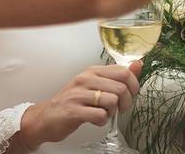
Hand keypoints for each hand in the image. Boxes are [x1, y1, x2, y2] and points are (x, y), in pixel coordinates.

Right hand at [19, 62, 141, 147]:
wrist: (46, 117)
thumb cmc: (73, 101)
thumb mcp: (95, 84)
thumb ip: (117, 76)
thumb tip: (138, 64)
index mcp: (92, 71)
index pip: (124, 72)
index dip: (133, 86)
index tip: (129, 95)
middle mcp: (85, 79)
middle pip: (121, 88)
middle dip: (125, 103)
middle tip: (117, 109)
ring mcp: (78, 94)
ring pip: (112, 101)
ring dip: (111, 113)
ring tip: (102, 113)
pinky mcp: (74, 110)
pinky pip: (100, 115)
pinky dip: (101, 121)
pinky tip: (93, 119)